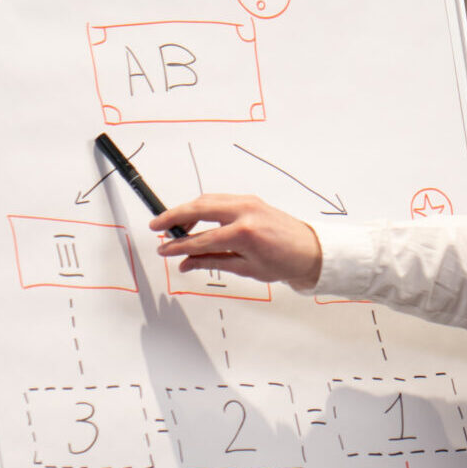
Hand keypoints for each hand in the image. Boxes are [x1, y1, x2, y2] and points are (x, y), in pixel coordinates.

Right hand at [152, 193, 322, 289]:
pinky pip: (219, 199)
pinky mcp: (250, 199)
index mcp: (244, 234)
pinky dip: (204, 207)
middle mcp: (244, 212)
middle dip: (174, 217)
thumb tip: (185, 263)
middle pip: (198, 209)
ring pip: (207, 200)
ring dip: (188, 211)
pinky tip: (196, 220)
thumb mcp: (245, 268)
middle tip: (157, 227)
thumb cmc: (283, 263)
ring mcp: (247, 202)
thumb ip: (211, 262)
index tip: (163, 250)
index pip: (201, 240)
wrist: (310, 251)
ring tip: (175, 227)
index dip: (179, 246)